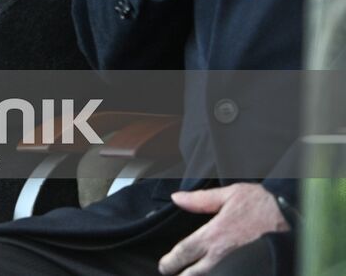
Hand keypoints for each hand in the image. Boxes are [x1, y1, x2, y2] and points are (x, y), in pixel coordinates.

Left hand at [159, 183, 287, 274]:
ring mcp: (239, 267)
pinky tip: (219, 274)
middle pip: (194, 274)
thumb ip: (200, 200)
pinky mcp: (252, 270)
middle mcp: (223, 256)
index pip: (184, 253)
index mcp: (214, 236)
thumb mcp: (230, 195)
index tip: (164, 266)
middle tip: (174, 275)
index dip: (170, 262)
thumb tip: (176, 198)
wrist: (296, 219)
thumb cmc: (265, 205)